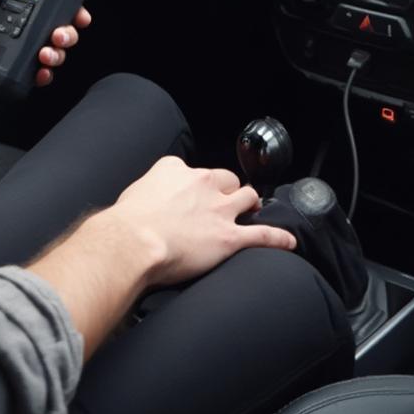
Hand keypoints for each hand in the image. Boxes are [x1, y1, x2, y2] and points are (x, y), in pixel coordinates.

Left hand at [0, 0, 91, 98]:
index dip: (66, 2)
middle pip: (58, 25)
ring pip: (54, 50)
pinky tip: (41, 70)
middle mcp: (19, 26)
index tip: (76, 5)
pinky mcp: (15, 70)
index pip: (46, 0)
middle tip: (61, 32)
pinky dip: (47, 73)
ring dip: (60, 52)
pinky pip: (40, 73)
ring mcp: (19, 49)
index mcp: (10, 5)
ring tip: (47, 52)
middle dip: (69, 29)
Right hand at [105, 156, 296, 287]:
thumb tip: (147, 205)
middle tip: (226, 203)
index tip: (194, 195)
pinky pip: (261, 234)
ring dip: (251, 204)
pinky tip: (288, 241)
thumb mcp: (134, 193)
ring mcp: (219, 209)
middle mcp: (202, 184)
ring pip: (247, 197)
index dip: (197, 185)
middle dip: (229, 190)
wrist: (133, 242)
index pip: (194, 171)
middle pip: (227, 179)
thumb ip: (149, 194)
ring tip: (254, 209)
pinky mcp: (229, 236)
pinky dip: (277, 237)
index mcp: (176, 170)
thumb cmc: (125, 223)